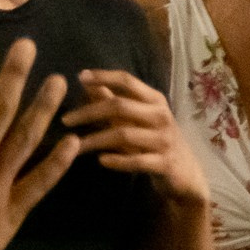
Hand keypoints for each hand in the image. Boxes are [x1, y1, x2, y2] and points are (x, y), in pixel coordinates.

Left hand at [63, 69, 208, 205]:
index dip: (104, 76)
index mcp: (155, 101)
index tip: (79, 76)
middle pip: (121, 106)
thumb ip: (115, 102)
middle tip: (64, 120)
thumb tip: (88, 84)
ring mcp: (164, 140)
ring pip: (124, 134)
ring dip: (95, 139)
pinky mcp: (164, 163)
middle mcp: (161, 116)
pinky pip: (136, 160)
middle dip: (89, 111)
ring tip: (73, 146)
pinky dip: (117, 160)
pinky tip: (100, 160)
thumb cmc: (156, 141)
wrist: (185, 172)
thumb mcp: (139, 119)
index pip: (128, 81)